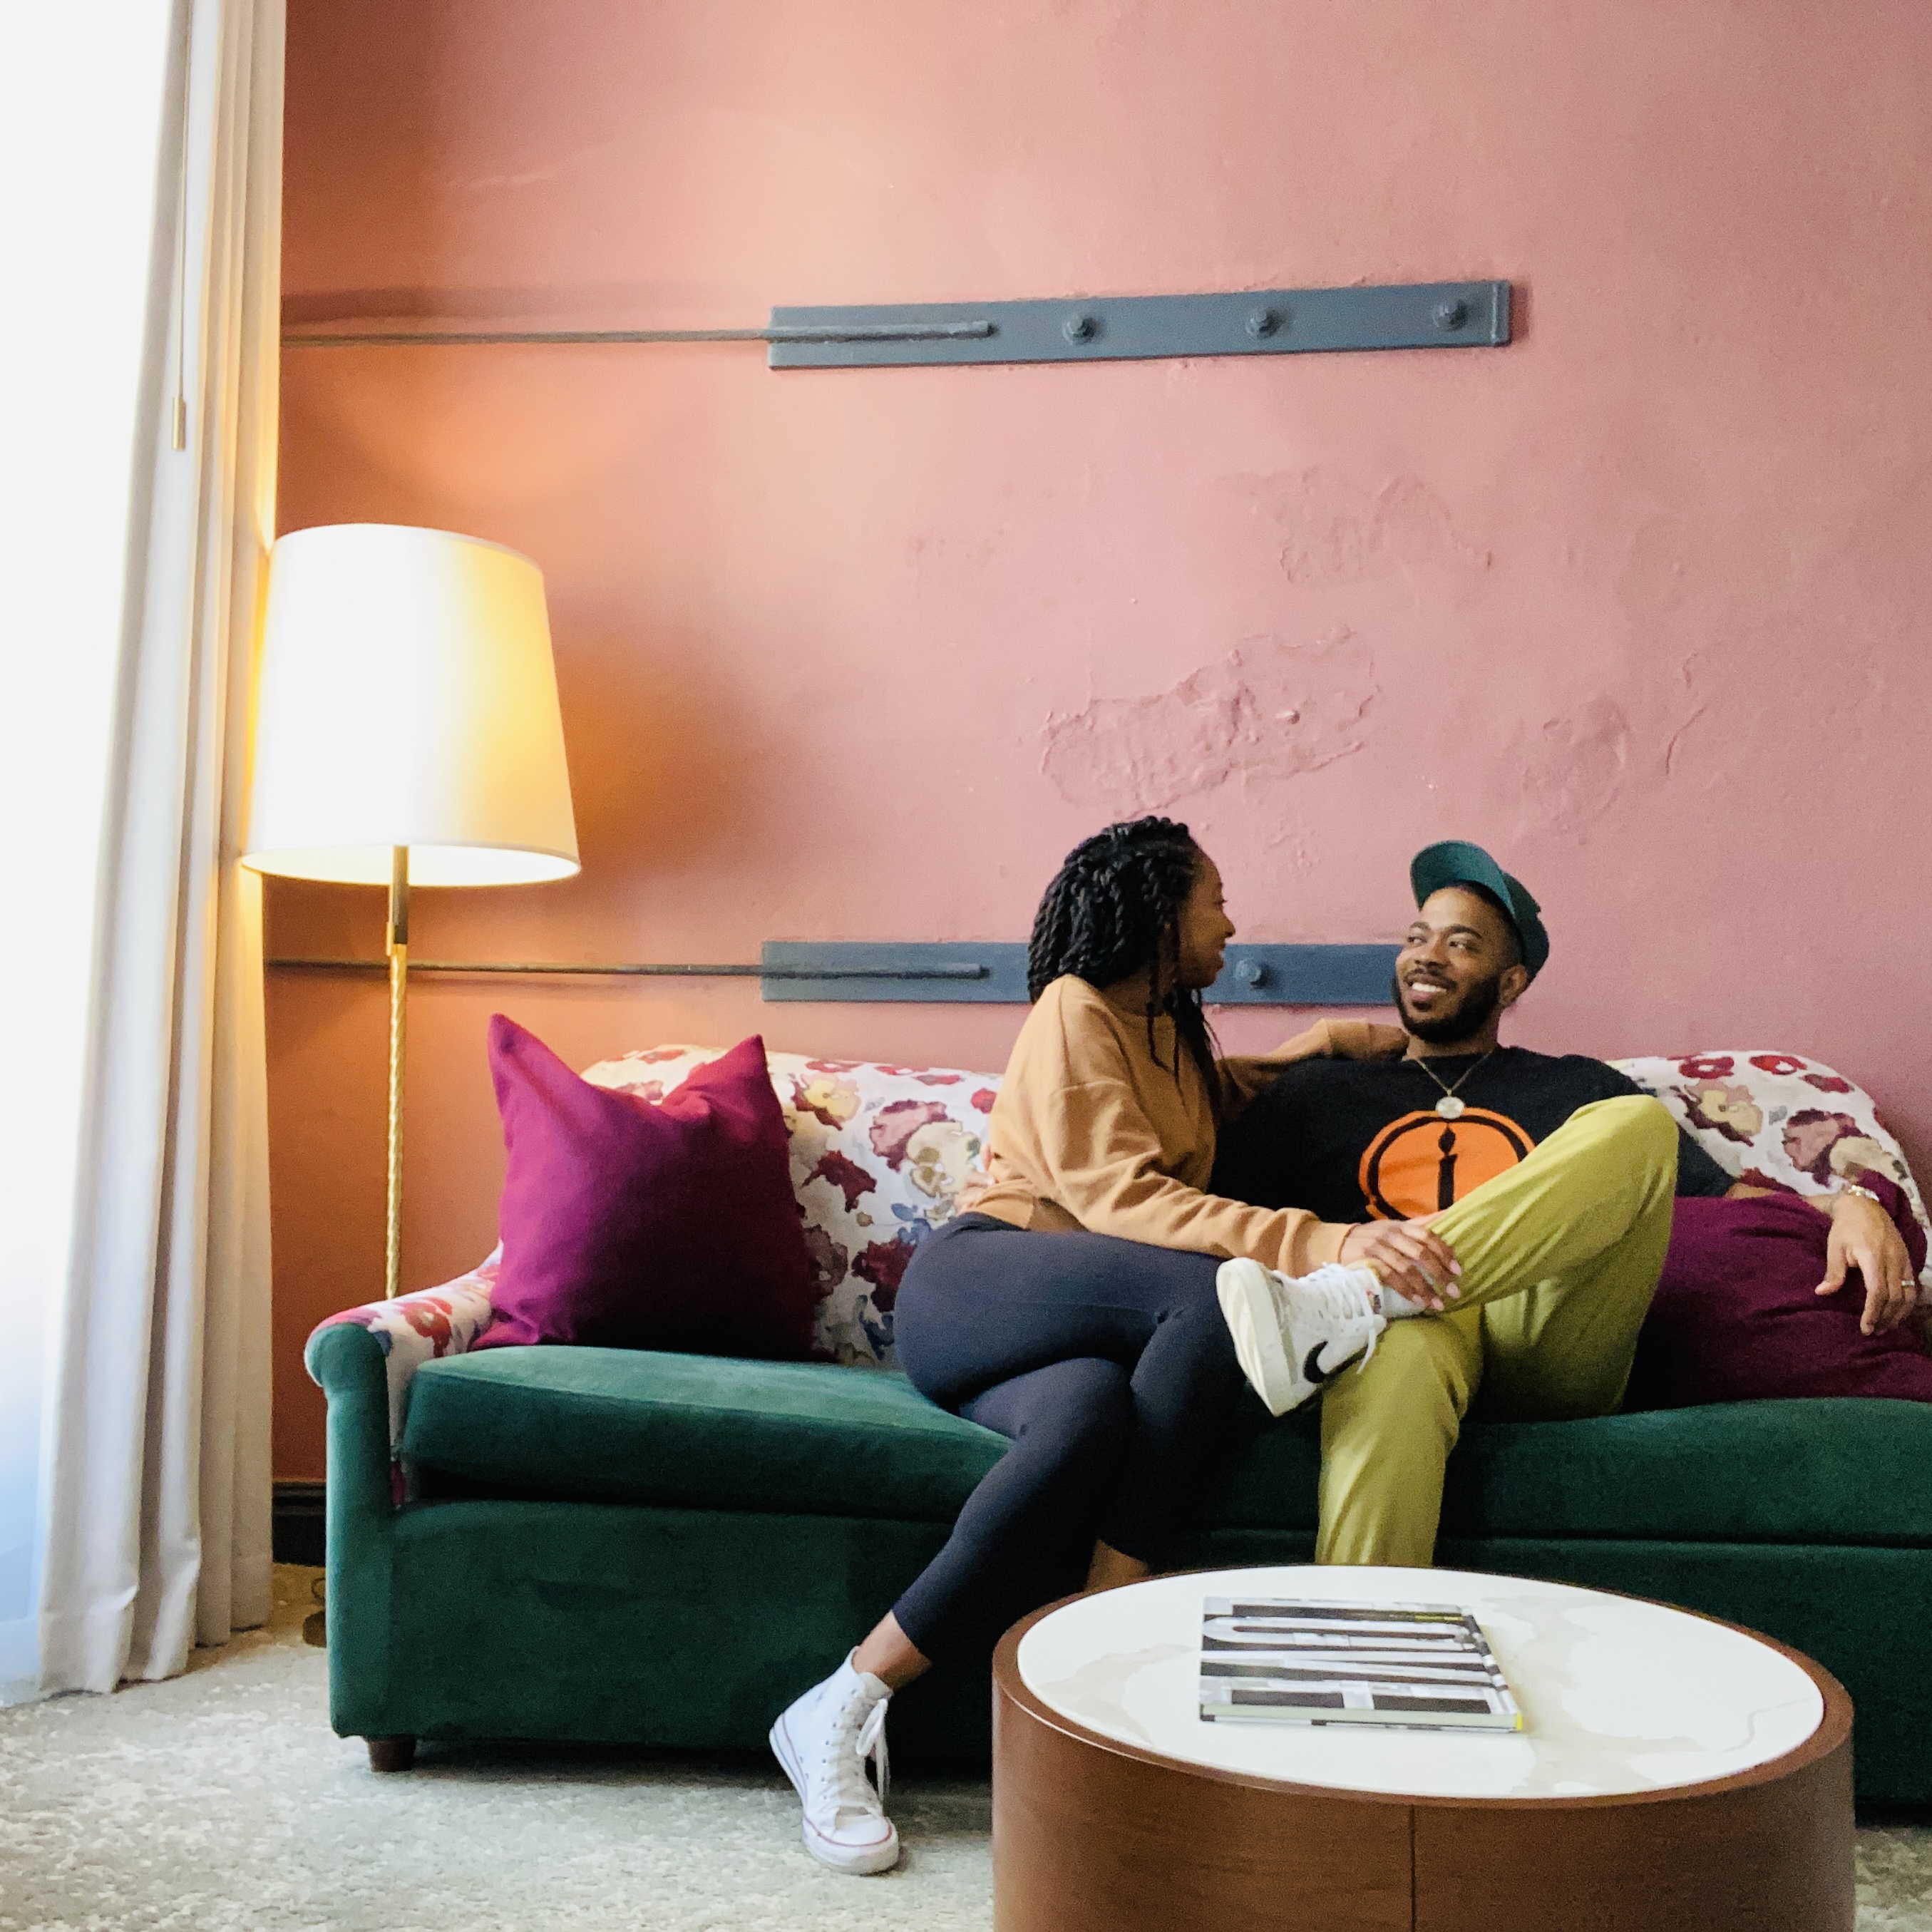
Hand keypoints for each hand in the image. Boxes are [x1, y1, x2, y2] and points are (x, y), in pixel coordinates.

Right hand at [1338, 1214, 1461, 1311]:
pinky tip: (1416, 1301)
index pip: (1427, 1235)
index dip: (1444, 1252)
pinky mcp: (1366, 1261)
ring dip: (1424, 1288)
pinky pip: (1389, 1276)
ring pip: (1406, 1268)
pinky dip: (1405, 1290)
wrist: (1340, 1244)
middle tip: (1454, 1292)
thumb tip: (1449, 1212)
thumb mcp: (1397, 1228)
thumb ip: (1421, 1224)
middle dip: (1439, 1273)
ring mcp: (1377, 1247)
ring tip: (1437, 1303)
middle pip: (1420, 1252)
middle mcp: (1390, 1234)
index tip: (1458, 1271)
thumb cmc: (1375, 1238)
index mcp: (1401, 1226)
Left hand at [1816, 1193, 1917, 1334]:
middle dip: (1886, 1318)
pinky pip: (1914, 1286)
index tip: (1866, 1328)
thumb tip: (1822, 1293)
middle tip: (1874, 1331)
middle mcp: (1893, 1261)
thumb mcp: (1835, 1246)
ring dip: (1899, 1314)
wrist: (1865, 1205)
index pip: (1878, 1292)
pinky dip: (1908, 1303)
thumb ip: (1833, 1271)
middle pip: (1896, 1298)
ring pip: (1909, 1294)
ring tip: (1886, 1327)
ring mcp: (1904, 1260)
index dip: (1873, 1313)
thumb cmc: (1846, 1227)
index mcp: (1874, 1258)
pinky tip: (1898, 1312)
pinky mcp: (1908, 1260)